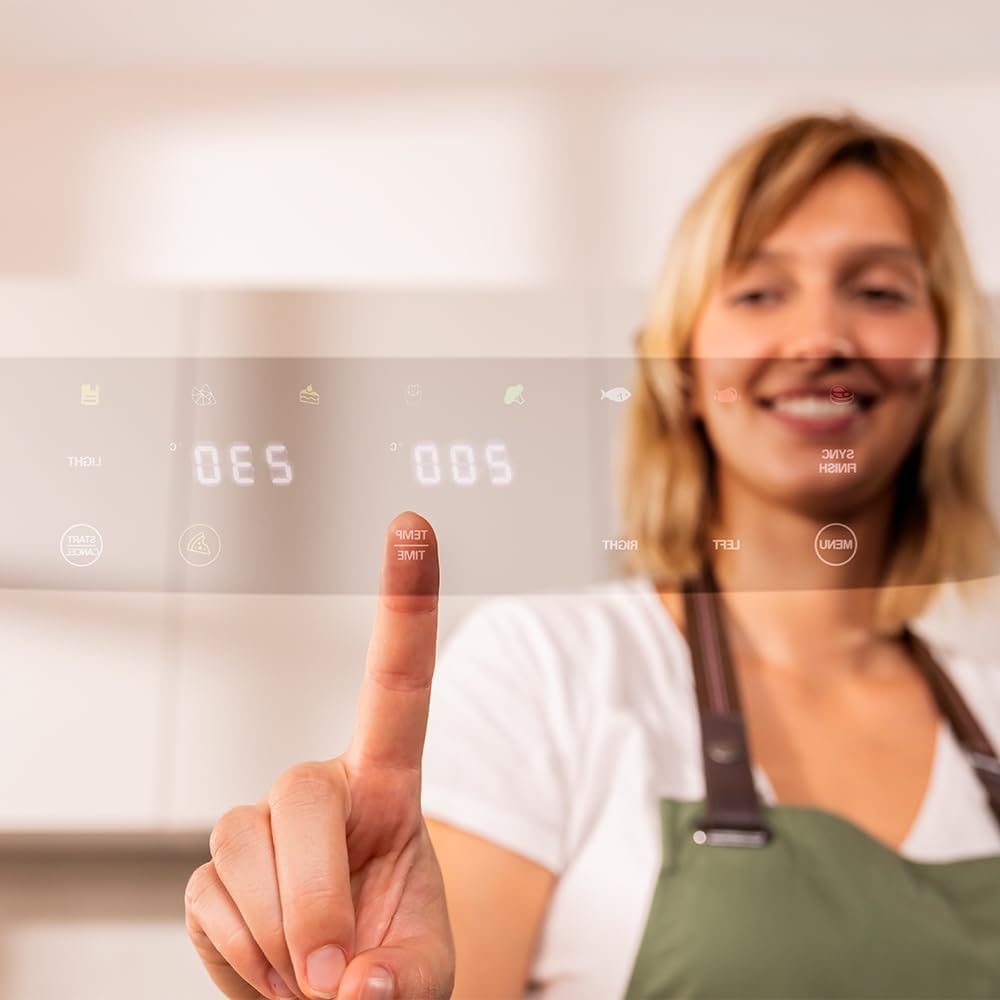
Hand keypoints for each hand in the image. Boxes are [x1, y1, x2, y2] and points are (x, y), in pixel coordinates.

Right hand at [185, 511, 454, 999]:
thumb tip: (353, 983)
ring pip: (242, 849)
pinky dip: (240, 957)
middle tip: (337, 969)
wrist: (335, 996)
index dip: (405, 603)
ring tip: (309, 968)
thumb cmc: (390, 963)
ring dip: (279, 936)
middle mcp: (318, 787)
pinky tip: (269, 963)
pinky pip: (207, 903)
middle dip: (314, 895)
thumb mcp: (421, 971)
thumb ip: (401, 978)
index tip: (413, 525)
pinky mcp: (213, 871)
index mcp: (387, 784)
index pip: (399, 684)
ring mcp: (259, 823)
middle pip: (297, 794)